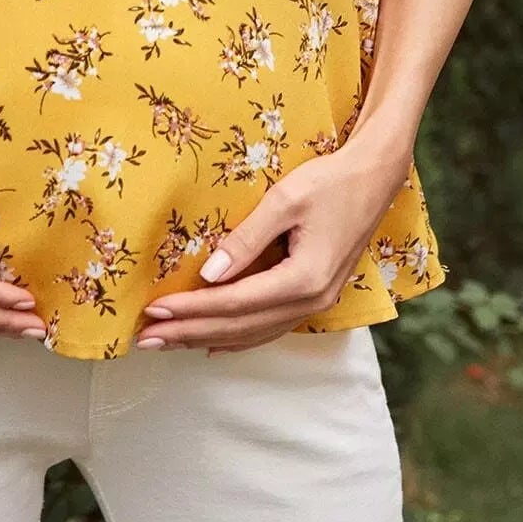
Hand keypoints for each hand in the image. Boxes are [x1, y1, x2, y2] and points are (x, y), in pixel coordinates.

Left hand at [134, 138, 410, 353]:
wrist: (376, 177)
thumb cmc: (330, 180)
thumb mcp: (285, 200)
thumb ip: (245, 239)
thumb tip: (208, 274)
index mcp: (304, 278)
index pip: (234, 302)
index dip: (191, 308)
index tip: (153, 310)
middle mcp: (312, 300)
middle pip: (240, 327)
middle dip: (190, 332)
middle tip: (146, 337)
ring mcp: (317, 303)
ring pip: (254, 333)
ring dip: (208, 339)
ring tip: (168, 342)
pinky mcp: (316, 296)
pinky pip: (270, 327)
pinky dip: (239, 338)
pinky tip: (214, 344)